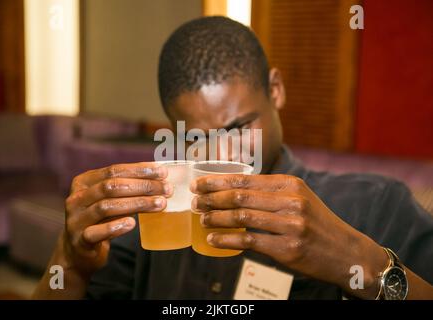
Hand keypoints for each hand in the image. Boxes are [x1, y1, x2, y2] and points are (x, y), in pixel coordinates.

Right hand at [61, 162, 171, 277]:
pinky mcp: (79, 241)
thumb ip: (126, 187)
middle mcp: (76, 198)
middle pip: (111, 186)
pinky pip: (96, 232)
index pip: (114, 170)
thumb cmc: (100, 220)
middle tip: (167, 189)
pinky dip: (115, 227)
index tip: (163, 172)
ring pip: (107, 207)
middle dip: (143, 186)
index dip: (139, 170)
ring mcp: (76, 220)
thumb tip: (160, 176)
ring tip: (160, 204)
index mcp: (84, 182)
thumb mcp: (108, 200)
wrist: (78, 252)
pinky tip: (132, 224)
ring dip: (137, 204)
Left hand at [191, 174, 387, 297]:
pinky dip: (227, 240)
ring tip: (200, 218)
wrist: (346, 252)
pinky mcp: (288, 249)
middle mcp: (291, 201)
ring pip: (242, 217)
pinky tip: (212, 239)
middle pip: (240, 196)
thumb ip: (271, 192)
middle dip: (211, 197)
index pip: (246, 178)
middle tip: (194, 200)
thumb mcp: (300, 198)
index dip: (218, 181)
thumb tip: (234, 190)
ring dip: (215, 217)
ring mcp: (291, 225)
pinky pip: (249, 242)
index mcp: (290, 184)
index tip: (199, 183)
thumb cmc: (317, 223)